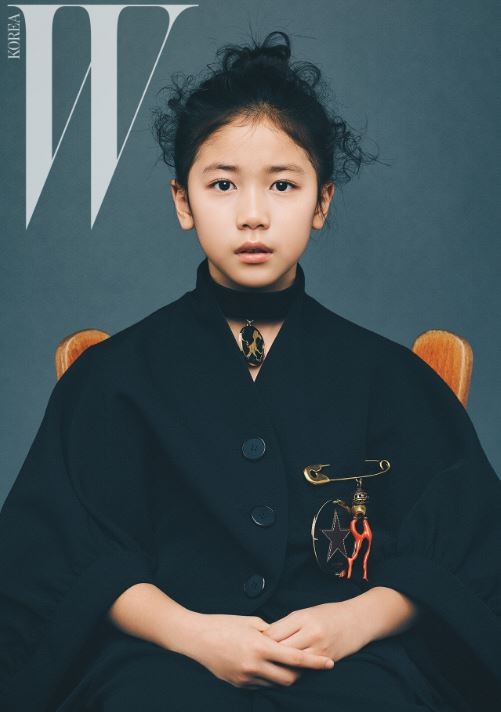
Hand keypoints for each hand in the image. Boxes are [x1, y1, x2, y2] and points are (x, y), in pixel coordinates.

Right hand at [180, 612, 334, 688]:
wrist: (196, 638)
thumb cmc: (223, 624)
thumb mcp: (250, 622)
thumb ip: (270, 632)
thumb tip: (285, 639)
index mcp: (260, 646)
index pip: (295, 659)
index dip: (315, 662)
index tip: (329, 663)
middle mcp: (254, 665)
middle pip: (290, 678)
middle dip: (302, 674)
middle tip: (308, 665)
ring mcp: (246, 677)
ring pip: (276, 684)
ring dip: (285, 677)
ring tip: (287, 665)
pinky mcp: (238, 684)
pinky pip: (262, 686)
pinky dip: (269, 679)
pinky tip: (268, 667)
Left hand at [261, 600, 367, 663]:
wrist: (357, 620)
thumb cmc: (328, 613)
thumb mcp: (305, 612)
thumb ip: (286, 625)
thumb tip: (265, 636)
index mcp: (302, 618)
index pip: (274, 633)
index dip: (261, 639)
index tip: (253, 642)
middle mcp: (311, 633)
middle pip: (280, 650)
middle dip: (267, 655)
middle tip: (256, 657)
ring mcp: (319, 649)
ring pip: (292, 664)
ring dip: (280, 666)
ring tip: (269, 666)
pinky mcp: (326, 660)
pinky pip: (305, 670)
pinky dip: (294, 671)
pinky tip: (286, 671)